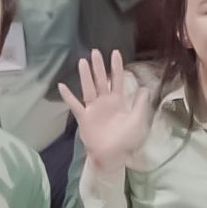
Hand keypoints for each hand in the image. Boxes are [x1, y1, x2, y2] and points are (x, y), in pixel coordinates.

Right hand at [66, 49, 155, 170]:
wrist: (112, 156)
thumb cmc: (127, 140)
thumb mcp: (138, 120)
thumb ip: (140, 104)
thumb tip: (144, 88)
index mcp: (118, 102)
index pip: (117, 80)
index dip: (116, 67)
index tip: (115, 52)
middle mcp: (104, 102)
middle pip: (101, 80)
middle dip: (98, 66)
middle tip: (95, 51)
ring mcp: (93, 109)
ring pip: (88, 88)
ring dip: (85, 75)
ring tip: (82, 62)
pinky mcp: (84, 118)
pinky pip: (75, 105)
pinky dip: (68, 96)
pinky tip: (62, 86)